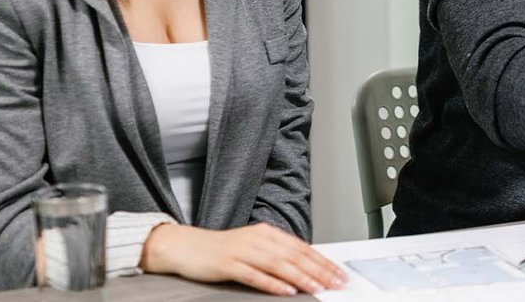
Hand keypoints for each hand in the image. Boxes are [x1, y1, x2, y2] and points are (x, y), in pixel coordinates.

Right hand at [140, 222, 346, 295]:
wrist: (185, 246)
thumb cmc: (220, 250)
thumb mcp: (253, 247)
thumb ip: (276, 254)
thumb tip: (304, 267)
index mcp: (267, 233)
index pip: (302, 248)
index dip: (323, 261)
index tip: (339, 273)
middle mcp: (258, 239)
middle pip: (295, 255)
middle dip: (319, 270)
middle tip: (336, 282)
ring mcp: (243, 251)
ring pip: (279, 264)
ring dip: (301, 277)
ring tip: (317, 288)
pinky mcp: (228, 264)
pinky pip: (254, 274)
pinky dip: (272, 283)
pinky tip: (286, 290)